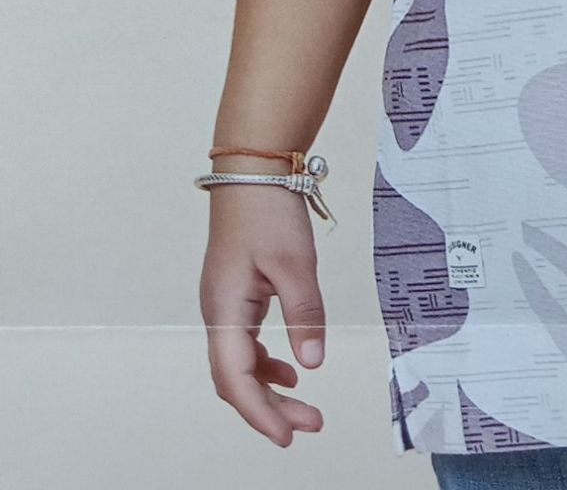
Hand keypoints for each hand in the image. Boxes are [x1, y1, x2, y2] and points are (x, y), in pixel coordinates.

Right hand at [199, 187, 326, 446]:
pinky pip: (245, 343)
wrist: (253, 169)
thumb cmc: (268, 210)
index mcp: (224, 310)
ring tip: (304, 407)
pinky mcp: (236, 293)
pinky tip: (290, 369)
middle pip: (236, 379)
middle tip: (310, 424)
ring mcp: (225, 303)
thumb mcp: (295, 262)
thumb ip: (304, 314)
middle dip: (269, 407)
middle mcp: (218, 312)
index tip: (287, 435)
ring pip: (240, 364)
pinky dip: (266, 363)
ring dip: (269, 388)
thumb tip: (311, 363)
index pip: (235, 379)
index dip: (260, 412)